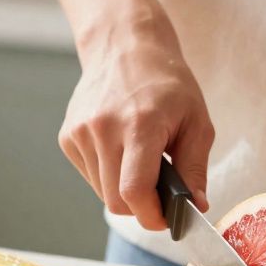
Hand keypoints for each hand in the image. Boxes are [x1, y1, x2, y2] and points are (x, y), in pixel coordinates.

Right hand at [59, 11, 213, 229]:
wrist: (124, 46)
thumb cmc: (167, 83)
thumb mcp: (197, 121)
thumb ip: (195, 168)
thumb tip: (196, 206)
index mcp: (139, 124)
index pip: (134, 192)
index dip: (151, 216)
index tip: (166, 219)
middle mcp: (103, 128)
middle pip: (115, 201)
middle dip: (141, 207)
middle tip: (160, 192)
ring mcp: (80, 132)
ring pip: (101, 192)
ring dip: (123, 189)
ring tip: (141, 160)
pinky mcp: (68, 136)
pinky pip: (90, 176)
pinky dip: (108, 174)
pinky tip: (121, 149)